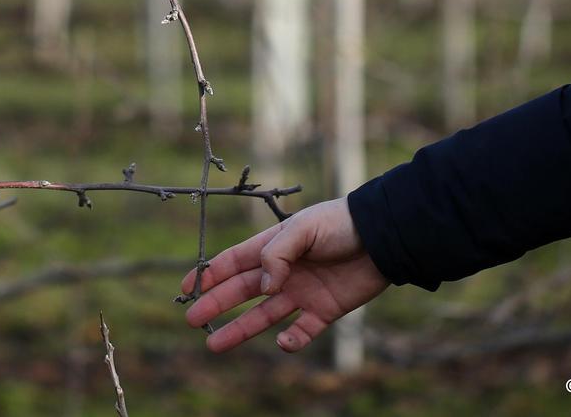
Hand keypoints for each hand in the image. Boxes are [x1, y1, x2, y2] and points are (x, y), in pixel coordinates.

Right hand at [180, 197, 387, 352]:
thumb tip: (264, 285)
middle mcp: (283, 272)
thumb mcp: (303, 229)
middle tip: (193, 320)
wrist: (383, 237)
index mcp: (273, 247)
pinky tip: (282, 343)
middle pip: (241, 291)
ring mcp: (302, 292)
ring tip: (215, 346)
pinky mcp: (325, 311)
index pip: (233, 263)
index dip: (209, 275)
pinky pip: (302, 331)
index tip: (186, 289)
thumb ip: (277, 254)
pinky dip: (291, 340)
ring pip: (263, 316)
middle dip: (215, 304)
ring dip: (240, 330)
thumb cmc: (340, 224)